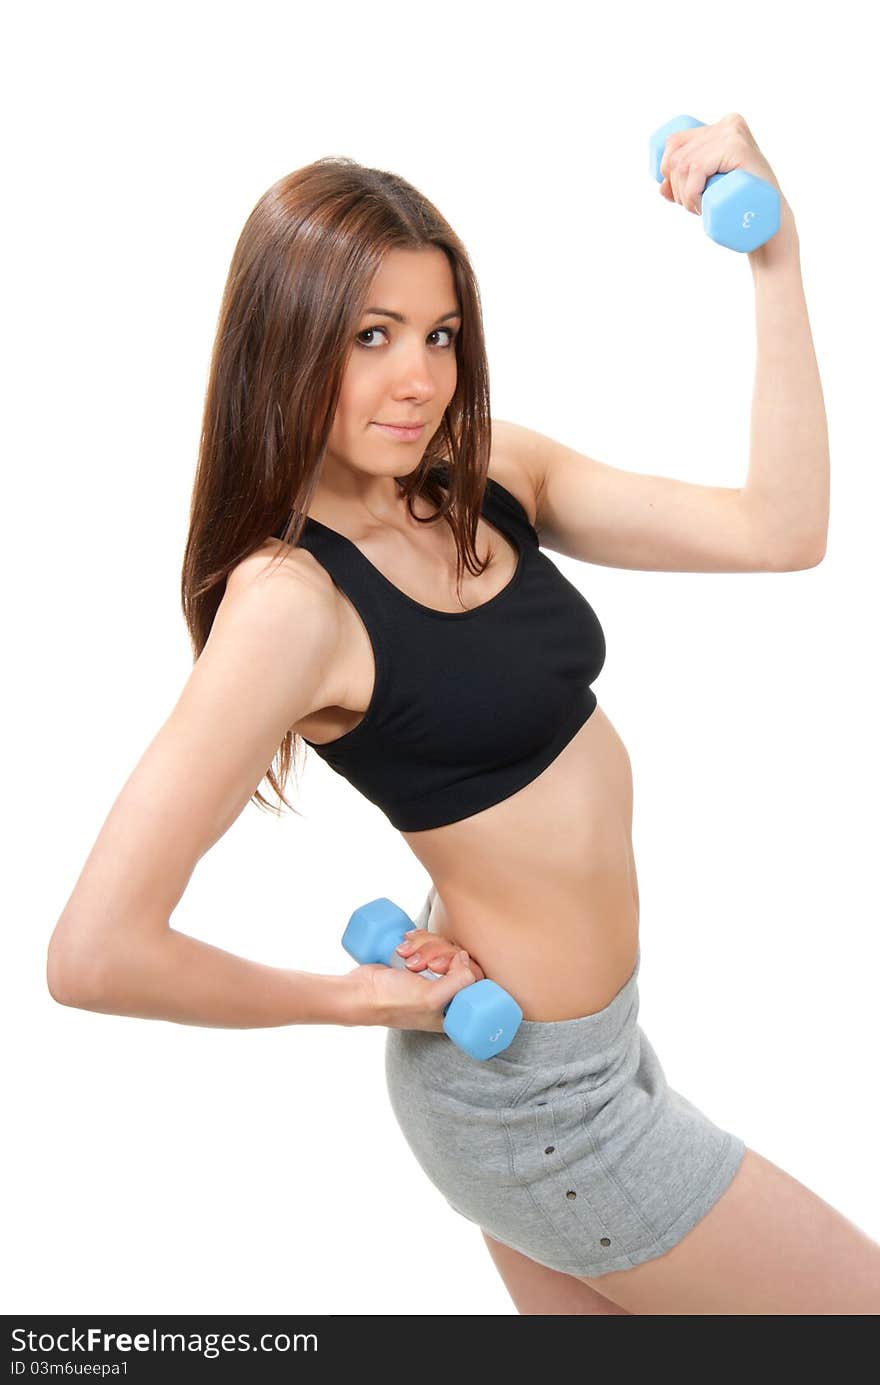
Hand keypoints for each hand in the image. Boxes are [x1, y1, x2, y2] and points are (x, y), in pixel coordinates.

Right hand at [347, 946, 481, 1031]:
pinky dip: (417, 939)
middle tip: (418, 964)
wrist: (359, 992)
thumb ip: (459, 981)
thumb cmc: (392, 1002)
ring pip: (442, 946)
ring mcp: (430, 976)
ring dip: (423, 945)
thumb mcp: (431, 999)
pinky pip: (428, 941)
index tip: (441, 967)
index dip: (461, 966)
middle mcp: (444, 993)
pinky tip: (404, 946)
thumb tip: (465, 957)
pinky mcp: (417, 961)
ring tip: (405, 957)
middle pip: (458, 957)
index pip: (474, 979)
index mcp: (452, 1009)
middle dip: (436, 953)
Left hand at [658, 112, 784, 216]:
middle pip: (678, 154)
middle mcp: (727, 124)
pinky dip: (691, 191)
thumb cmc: (740, 204)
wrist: (771, 218)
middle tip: (692, 207)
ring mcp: (733, 133)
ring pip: (685, 163)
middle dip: (676, 187)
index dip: (667, 170)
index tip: (679, 195)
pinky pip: (698, 167)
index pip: (675, 142)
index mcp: (719, 128)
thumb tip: (661, 185)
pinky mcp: (737, 147)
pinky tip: (699, 203)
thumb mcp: (709, 188)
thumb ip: (685, 183)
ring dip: (684, 194)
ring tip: (699, 209)